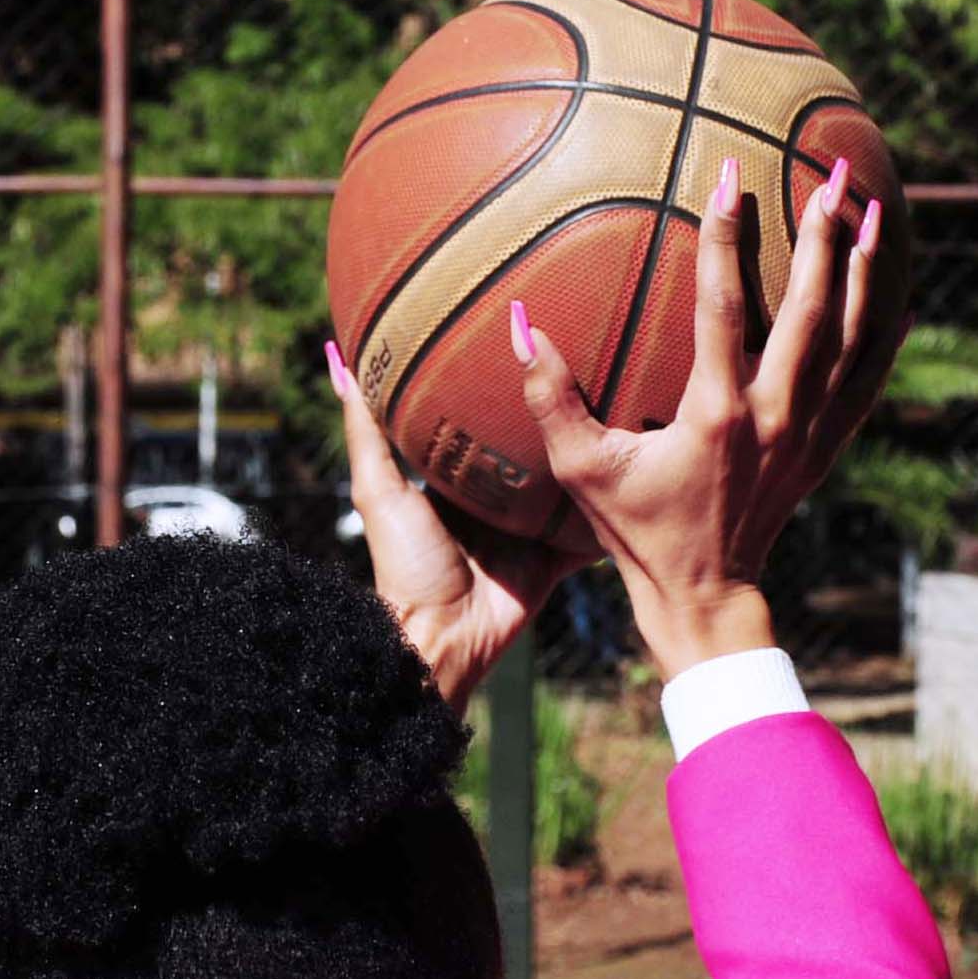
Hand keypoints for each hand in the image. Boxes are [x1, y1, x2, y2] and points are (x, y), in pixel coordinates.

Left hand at [329, 338, 592, 711]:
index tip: (523, 339)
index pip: (482, 422)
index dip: (501, 388)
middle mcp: (493, 501)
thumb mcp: (378, 491)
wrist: (441, 639)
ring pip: (566, 486)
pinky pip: (587, 533)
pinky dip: (609, 515)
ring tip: (628, 413)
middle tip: (592, 367)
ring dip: (589, 459)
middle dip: (556, 419)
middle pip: (530, 450)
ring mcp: (526, 531)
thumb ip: (365, 431)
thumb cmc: (403, 564)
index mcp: (455, 480)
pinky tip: (641, 480)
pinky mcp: (553, 559)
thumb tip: (336, 360)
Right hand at [513, 156, 901, 667]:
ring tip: (872, 209)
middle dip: (822, 235)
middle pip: (811, 309)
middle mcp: (773, 415)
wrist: (706, 596)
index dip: (724, 236)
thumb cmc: (638, 532)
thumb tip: (521, 323)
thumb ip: (549, 397)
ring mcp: (807, 432)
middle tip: (833, 174)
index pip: (722, 306)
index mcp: (714, 414)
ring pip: (851, 337)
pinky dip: (882, 331)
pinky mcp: (824, 447)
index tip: (727, 176)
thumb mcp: (583, 469)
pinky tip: (894, 291)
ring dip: (863, 271)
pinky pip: (866, 378)